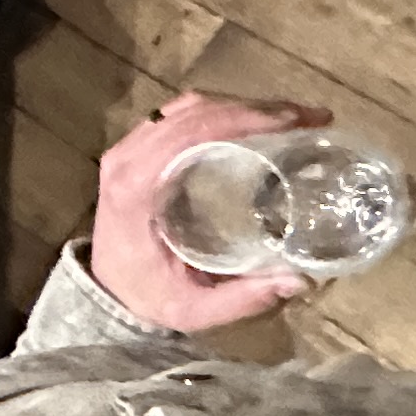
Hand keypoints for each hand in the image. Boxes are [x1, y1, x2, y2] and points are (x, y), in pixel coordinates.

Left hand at [90, 92, 331, 328]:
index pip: (188, 133)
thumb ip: (242, 298)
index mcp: (135, 189)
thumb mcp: (193, 309)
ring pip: (185, 107)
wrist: (108, 295)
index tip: (291, 123)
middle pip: (192, 112)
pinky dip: (219, 113)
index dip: (241, 119)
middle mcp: (126, 160)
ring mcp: (127, 150)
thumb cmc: (149, 297)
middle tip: (307, 119)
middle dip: (254, 109)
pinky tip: (256, 123)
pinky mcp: (134, 150)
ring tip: (290, 118)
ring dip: (240, 106)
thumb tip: (298, 280)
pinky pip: (177, 116)